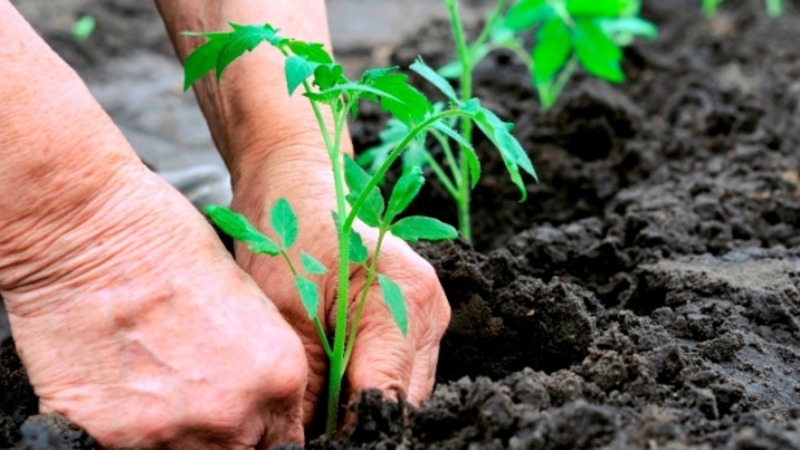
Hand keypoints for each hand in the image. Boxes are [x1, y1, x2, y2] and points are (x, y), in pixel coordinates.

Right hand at [3, 164, 307, 448]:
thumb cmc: (169, 246)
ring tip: (155, 393)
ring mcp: (174, 432)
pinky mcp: (112, 438)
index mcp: (280, 376)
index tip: (246, 424)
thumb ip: (260, 364)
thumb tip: (256, 401)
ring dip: (176, 437)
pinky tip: (119, 395)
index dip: (263, 433)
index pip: (285, 443)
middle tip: (197, 404)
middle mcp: (236, 414)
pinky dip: (125, 435)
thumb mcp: (247, 302)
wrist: (92, 232)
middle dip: (227, 438)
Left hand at [230, 149, 450, 425]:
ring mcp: (429, 315)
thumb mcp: (285, 312)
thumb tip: (307, 440)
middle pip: (402, 402)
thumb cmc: (287, 232)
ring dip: (362, 407)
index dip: (351, 433)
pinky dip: (365, 386)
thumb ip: (308, 384)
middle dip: (358, 423)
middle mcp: (430, 311)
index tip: (314, 443)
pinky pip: (397, 372)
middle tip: (309, 430)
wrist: (297, 182)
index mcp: (405, 301)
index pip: (386, 400)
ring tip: (315, 410)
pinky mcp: (417, 319)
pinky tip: (332, 384)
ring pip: (403, 392)